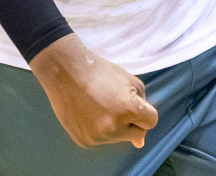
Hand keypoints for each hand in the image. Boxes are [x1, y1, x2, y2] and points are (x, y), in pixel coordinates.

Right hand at [28, 33, 158, 148]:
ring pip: (118, 138)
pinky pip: (101, 140)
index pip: (150, 122)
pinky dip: (99, 129)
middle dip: (131, 122)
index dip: (144, 112)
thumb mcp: (130, 81)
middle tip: (116, 105)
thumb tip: (141, 143)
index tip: (133, 105)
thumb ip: (143, 108)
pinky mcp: (85, 141)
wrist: (65, 71)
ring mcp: (98, 137)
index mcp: (129, 109)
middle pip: (136, 134)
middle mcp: (114, 127)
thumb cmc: (100, 72)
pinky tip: (89, 113)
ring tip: (99, 106)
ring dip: (114, 126)